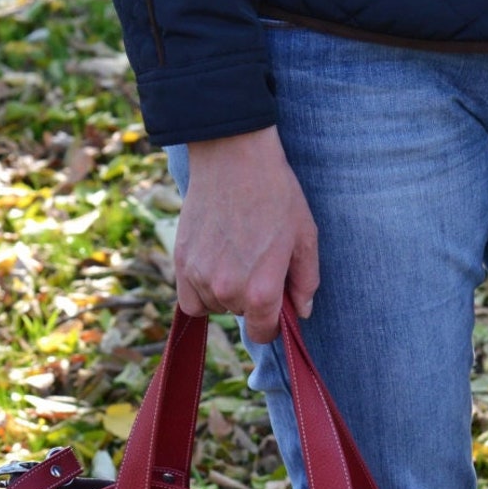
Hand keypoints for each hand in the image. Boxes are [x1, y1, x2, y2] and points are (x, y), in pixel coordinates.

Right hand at [174, 125, 318, 344]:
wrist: (233, 155)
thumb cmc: (276, 193)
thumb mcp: (305, 237)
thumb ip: (306, 282)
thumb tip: (301, 312)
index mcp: (262, 291)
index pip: (262, 333)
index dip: (272, 325)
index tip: (275, 309)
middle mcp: (228, 290)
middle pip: (240, 315)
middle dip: (251, 298)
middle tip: (258, 261)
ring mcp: (200, 277)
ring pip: (215, 306)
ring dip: (225, 293)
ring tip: (236, 256)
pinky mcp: (182, 262)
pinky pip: (190, 300)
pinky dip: (200, 293)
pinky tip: (213, 270)